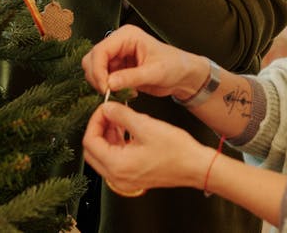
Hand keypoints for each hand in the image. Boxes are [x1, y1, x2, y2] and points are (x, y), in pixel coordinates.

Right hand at [81, 25, 207, 98]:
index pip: (100, 50)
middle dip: (97, 77)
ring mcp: (117, 56)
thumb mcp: (155, 72)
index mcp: (127, 36)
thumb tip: (108, 83)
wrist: (183, 75)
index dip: (97, 70)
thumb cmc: (175, 66)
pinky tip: (127, 92)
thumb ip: (131, 77)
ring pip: (94, 70)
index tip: (104, 88)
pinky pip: (103, 79)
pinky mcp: (118, 68)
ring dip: (102, 84)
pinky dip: (110, 88)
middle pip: (92, 59)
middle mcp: (118, 43)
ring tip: (122, 92)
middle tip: (109, 93)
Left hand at [83, 101, 207, 193]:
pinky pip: (114, 160)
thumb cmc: (176, 150)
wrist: (196, 167)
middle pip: (92, 150)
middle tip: (109, 113)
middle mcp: (116, 177)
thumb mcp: (146, 126)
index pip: (90, 141)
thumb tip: (107, 108)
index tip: (105, 108)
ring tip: (119, 118)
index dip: (95, 120)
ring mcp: (123, 180)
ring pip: (102, 155)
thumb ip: (121, 115)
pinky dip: (116, 144)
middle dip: (98, 128)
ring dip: (107, 135)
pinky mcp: (131, 178)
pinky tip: (127, 130)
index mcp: (117, 165)